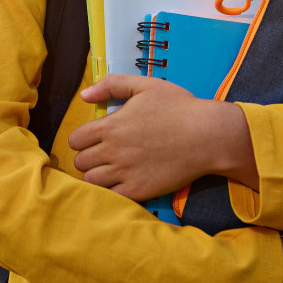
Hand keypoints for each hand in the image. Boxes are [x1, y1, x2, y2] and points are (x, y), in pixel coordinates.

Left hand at [68, 74, 254, 200]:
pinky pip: (110, 197)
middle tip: (103, 155)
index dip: (82, 139)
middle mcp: (113, 151)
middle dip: (88, 157)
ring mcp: (125, 173)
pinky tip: (122, 183)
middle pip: (80, 162)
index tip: (94, 139)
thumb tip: (84, 95)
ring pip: (91, 181)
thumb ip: (111, 85)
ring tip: (110, 170)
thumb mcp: (145, 86)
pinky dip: (111, 191)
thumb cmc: (178, 107)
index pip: (75, 140)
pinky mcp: (139, 190)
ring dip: (96, 175)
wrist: (207, 136)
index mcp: (110, 126)